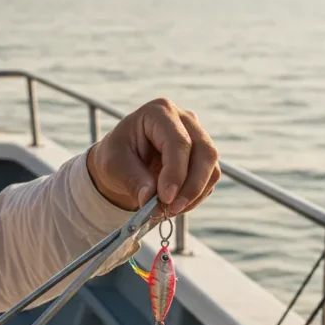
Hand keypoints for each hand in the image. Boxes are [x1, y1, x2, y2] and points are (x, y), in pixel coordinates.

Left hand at [86, 98, 220, 214]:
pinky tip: (175, 206)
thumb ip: (133, 180)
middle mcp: (184, 119)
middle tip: (171, 210)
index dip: (176, 173)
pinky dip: (195, 197)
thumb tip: (151, 201)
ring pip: (211, 167)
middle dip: (191, 186)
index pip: (178, 142)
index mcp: (159, 112)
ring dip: (194, 195)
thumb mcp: (113, 166)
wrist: (122, 161)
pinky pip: (209, 179)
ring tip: (169, 211)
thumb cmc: (116, 156)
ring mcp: (197, 136)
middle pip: (204, 152)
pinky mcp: (202, 156)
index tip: (165, 199)